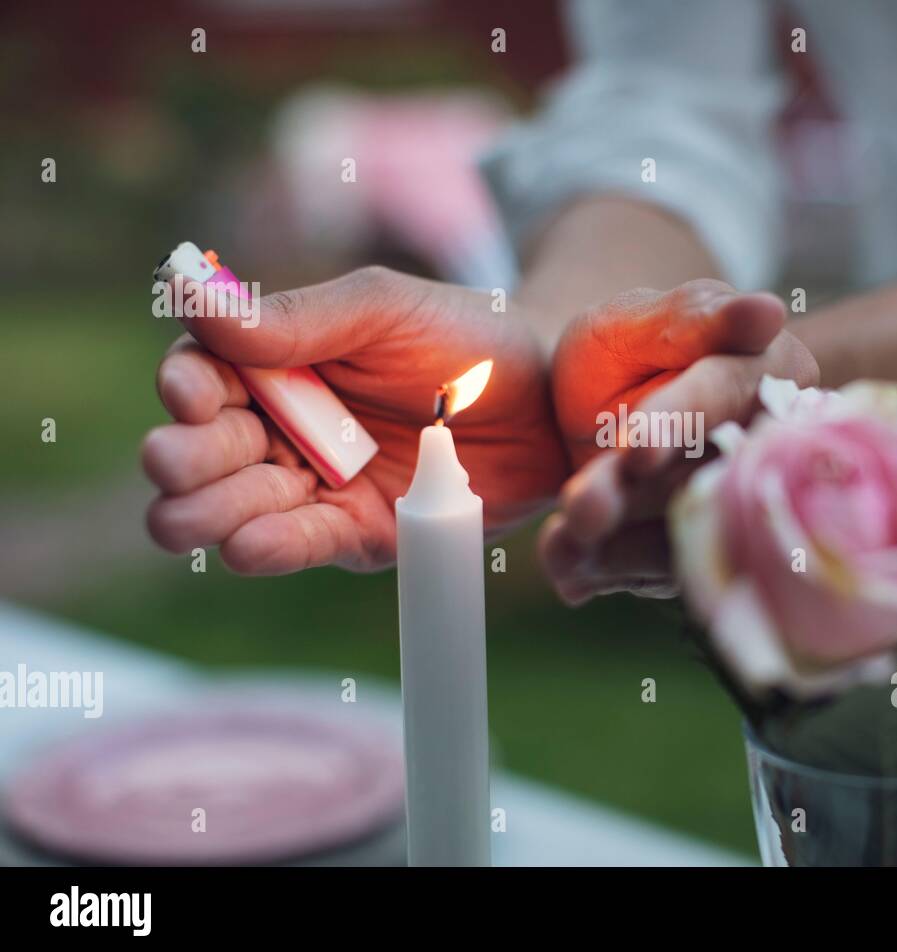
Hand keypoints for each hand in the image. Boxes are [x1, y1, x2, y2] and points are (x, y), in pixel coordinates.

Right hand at [143, 266, 567, 573]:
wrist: (553, 400)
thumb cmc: (468, 338)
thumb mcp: (383, 309)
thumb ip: (296, 316)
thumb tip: (186, 290)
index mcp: (278, 363)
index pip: (205, 376)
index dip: (187, 388)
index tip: (190, 394)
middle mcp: (285, 429)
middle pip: (209, 449)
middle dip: (184, 459)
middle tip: (173, 462)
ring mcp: (320, 486)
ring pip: (240, 506)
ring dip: (209, 512)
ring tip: (187, 518)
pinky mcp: (361, 533)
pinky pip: (306, 543)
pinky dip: (272, 546)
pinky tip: (248, 545)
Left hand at [541, 279, 818, 603]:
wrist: (583, 404)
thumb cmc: (620, 347)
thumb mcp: (638, 320)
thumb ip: (695, 316)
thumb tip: (769, 311)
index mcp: (773, 370)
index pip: (728, 393)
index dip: (682, 419)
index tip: (634, 447)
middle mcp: (769, 445)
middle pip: (710, 480)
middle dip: (640, 500)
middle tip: (581, 510)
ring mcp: (738, 504)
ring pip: (687, 537)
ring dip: (619, 550)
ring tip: (559, 548)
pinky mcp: (701, 549)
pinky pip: (660, 572)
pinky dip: (608, 571)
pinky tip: (567, 569)